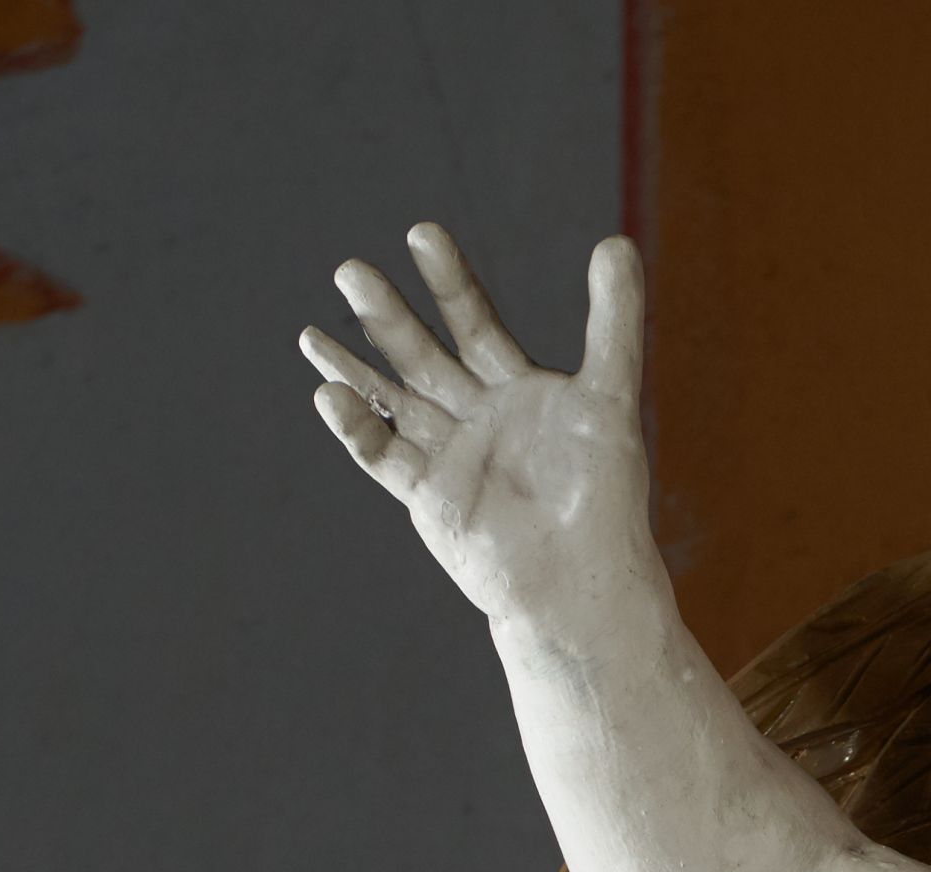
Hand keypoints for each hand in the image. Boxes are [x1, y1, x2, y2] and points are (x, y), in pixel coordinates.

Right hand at [300, 227, 654, 632]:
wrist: (584, 578)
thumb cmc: (604, 496)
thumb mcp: (609, 398)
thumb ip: (613, 324)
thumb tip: (619, 242)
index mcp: (513, 390)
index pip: (472, 322)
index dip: (448, 281)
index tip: (422, 235)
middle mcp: (474, 417)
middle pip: (421, 355)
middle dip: (386, 316)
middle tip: (350, 270)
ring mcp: (448, 456)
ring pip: (391, 400)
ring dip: (353, 368)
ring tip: (312, 336)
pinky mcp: (430, 497)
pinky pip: (384, 456)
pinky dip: (357, 428)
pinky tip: (330, 396)